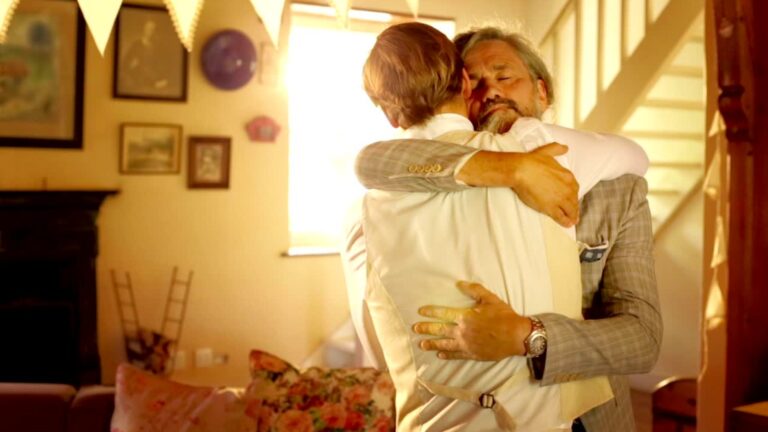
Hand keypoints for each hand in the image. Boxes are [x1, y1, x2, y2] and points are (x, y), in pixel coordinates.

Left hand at [412, 281, 531, 360]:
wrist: (517, 336)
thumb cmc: (504, 316)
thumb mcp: (490, 299)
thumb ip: (474, 290)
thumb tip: (459, 284)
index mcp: (466, 316)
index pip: (443, 314)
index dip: (431, 312)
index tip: (421, 311)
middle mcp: (463, 331)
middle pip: (440, 330)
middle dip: (426, 329)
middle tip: (415, 328)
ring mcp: (467, 345)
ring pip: (445, 344)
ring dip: (432, 344)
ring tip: (421, 344)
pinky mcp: (473, 354)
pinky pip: (456, 355)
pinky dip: (447, 354)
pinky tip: (439, 354)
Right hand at [456, 143, 578, 226]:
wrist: (521, 170)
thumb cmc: (532, 160)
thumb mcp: (547, 151)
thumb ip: (557, 149)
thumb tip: (565, 148)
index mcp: (567, 176)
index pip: (574, 188)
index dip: (573, 195)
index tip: (571, 198)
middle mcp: (567, 189)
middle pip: (574, 200)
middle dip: (574, 207)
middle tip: (574, 212)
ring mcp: (560, 199)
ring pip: (570, 210)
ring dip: (572, 216)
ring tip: (573, 220)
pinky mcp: (551, 208)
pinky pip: (561, 217)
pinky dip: (566, 221)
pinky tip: (568, 224)